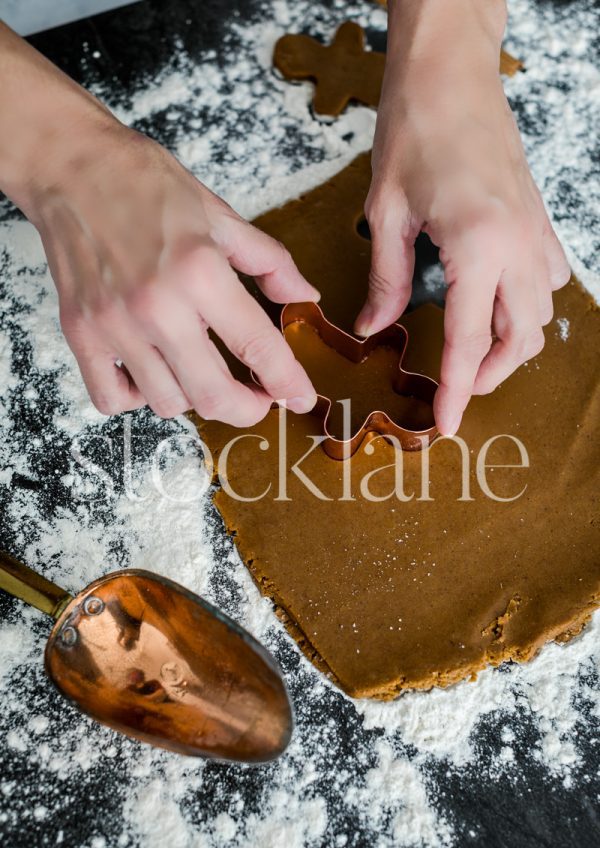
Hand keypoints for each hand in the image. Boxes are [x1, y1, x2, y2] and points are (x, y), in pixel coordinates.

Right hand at [30, 126, 318, 424]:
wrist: (70, 165)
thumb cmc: (144, 184)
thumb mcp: (220, 215)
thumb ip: (270, 262)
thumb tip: (305, 297)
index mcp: (200, 271)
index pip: (258, 347)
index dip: (288, 382)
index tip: (300, 397)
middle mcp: (157, 306)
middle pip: (213, 396)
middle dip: (247, 409)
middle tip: (258, 398)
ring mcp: (114, 325)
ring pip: (167, 404)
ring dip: (194, 399)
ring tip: (201, 372)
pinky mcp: (81, 333)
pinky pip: (111, 399)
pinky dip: (137, 399)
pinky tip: (151, 373)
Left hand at [356, 0, 569, 435]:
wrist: (451, 73)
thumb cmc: (415, 130)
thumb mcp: (385, 213)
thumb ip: (386, 279)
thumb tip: (374, 327)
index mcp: (477, 247)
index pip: (470, 342)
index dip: (456, 391)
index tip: (445, 425)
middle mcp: (517, 245)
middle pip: (520, 338)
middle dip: (490, 376)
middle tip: (455, 393)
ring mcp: (535, 230)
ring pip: (542, 313)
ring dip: (514, 347)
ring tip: (477, 362)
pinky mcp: (538, 217)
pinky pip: (551, 278)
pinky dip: (532, 306)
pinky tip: (504, 308)